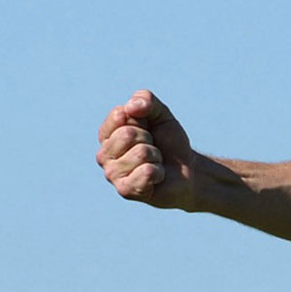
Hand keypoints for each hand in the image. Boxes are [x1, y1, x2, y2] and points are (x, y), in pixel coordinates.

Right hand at [96, 89, 195, 209]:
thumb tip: (130, 106)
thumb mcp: (162, 114)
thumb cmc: (169, 142)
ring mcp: (112, 174)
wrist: (186, 170)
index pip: (120, 115)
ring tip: (155, 163)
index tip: (148, 129)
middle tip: (154, 149)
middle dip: (149, 139)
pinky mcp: (125, 190)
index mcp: (107, 134)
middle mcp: (104, 155)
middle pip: (128, 134)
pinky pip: (146, 172)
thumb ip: (147, 101)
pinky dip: (159, 172)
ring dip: (156, 157)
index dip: (143, 119)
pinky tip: (156, 177)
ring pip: (140, 153)